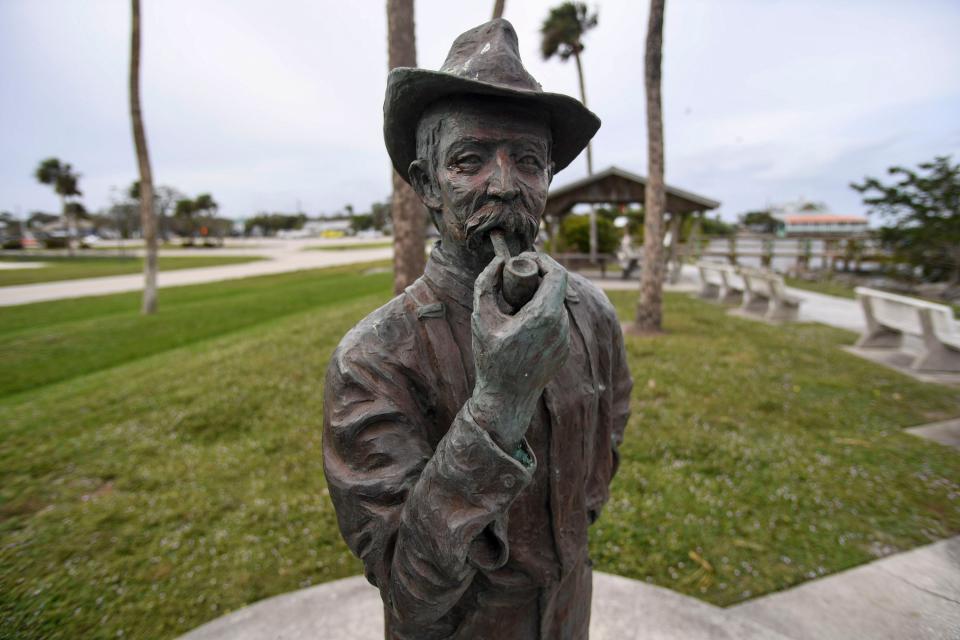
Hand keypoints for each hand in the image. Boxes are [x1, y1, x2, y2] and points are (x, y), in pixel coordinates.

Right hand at [468, 252, 570, 450]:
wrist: (506, 399)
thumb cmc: (491, 359)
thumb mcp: (481, 318)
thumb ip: (485, 284)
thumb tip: (497, 262)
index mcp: (545, 315)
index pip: (557, 273)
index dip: (542, 260)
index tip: (522, 261)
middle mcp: (560, 325)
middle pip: (556, 288)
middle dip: (536, 277)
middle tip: (514, 279)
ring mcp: (564, 339)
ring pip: (556, 305)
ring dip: (539, 297)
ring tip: (515, 304)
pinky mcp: (563, 350)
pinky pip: (555, 323)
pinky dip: (541, 315)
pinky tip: (522, 324)